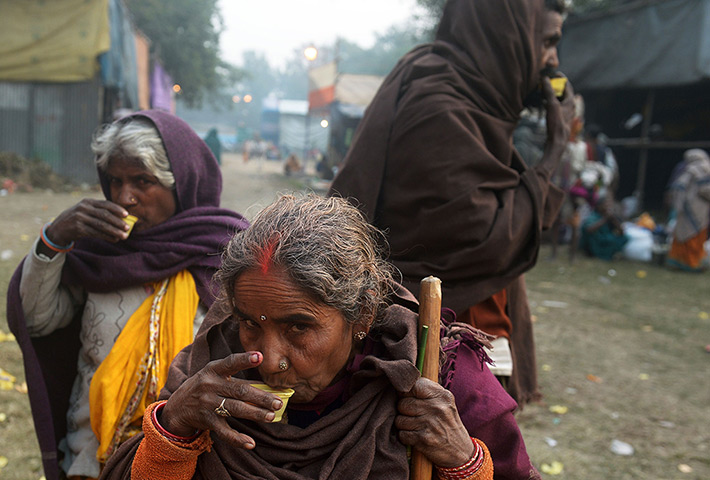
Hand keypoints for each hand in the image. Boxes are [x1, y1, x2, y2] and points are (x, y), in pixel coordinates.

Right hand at [44, 199, 130, 246]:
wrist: (59, 228)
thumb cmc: (78, 219)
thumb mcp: (86, 210)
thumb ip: (100, 211)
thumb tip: (121, 218)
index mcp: (87, 201)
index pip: (105, 204)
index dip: (117, 209)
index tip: (127, 215)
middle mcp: (83, 208)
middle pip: (104, 215)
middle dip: (117, 221)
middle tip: (127, 227)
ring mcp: (80, 218)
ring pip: (101, 225)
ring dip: (114, 231)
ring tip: (124, 236)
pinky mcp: (78, 228)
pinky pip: (95, 233)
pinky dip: (106, 236)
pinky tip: (114, 239)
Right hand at [160, 352, 283, 448]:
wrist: (177, 407)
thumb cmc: (205, 387)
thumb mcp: (214, 376)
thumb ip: (236, 380)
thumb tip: (266, 388)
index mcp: (213, 369)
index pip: (231, 362)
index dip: (245, 359)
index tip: (259, 357)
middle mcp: (210, 385)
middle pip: (239, 391)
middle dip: (261, 397)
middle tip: (278, 402)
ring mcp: (207, 404)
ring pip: (235, 409)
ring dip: (255, 414)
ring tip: (271, 417)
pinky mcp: (206, 421)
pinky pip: (224, 432)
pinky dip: (238, 439)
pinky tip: (251, 443)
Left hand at [395, 378, 473, 467]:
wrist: (461, 451)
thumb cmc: (447, 424)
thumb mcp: (444, 403)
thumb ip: (426, 392)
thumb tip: (400, 386)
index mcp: (442, 395)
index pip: (413, 385)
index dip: (406, 392)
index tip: (409, 398)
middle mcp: (437, 408)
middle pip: (403, 403)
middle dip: (403, 411)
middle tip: (414, 416)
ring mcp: (431, 423)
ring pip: (400, 420)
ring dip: (404, 425)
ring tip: (416, 427)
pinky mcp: (425, 439)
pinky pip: (402, 434)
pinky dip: (406, 437)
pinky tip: (416, 436)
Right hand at [540, 76, 575, 174]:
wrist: (557, 141)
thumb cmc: (556, 123)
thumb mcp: (552, 105)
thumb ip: (549, 91)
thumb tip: (545, 78)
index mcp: (571, 101)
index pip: (566, 85)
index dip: (559, 78)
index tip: (552, 73)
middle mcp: (570, 106)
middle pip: (562, 92)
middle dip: (553, 86)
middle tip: (545, 83)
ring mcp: (565, 113)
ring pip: (558, 100)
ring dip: (550, 95)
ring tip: (542, 92)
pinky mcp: (560, 119)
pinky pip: (555, 107)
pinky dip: (549, 103)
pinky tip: (543, 104)